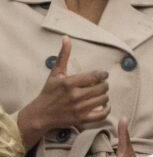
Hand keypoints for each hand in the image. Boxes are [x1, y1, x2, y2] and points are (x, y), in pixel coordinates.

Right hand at [18, 35, 109, 149]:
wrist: (42, 113)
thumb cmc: (49, 92)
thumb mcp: (55, 73)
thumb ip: (63, 55)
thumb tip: (66, 37)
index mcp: (69, 83)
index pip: (95, 77)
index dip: (103, 74)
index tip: (104, 74)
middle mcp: (75, 95)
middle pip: (102, 88)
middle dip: (105, 84)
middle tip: (102, 84)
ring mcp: (79, 108)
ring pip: (103, 100)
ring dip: (105, 96)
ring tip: (101, 93)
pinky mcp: (82, 119)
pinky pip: (102, 114)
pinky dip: (107, 109)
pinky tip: (104, 105)